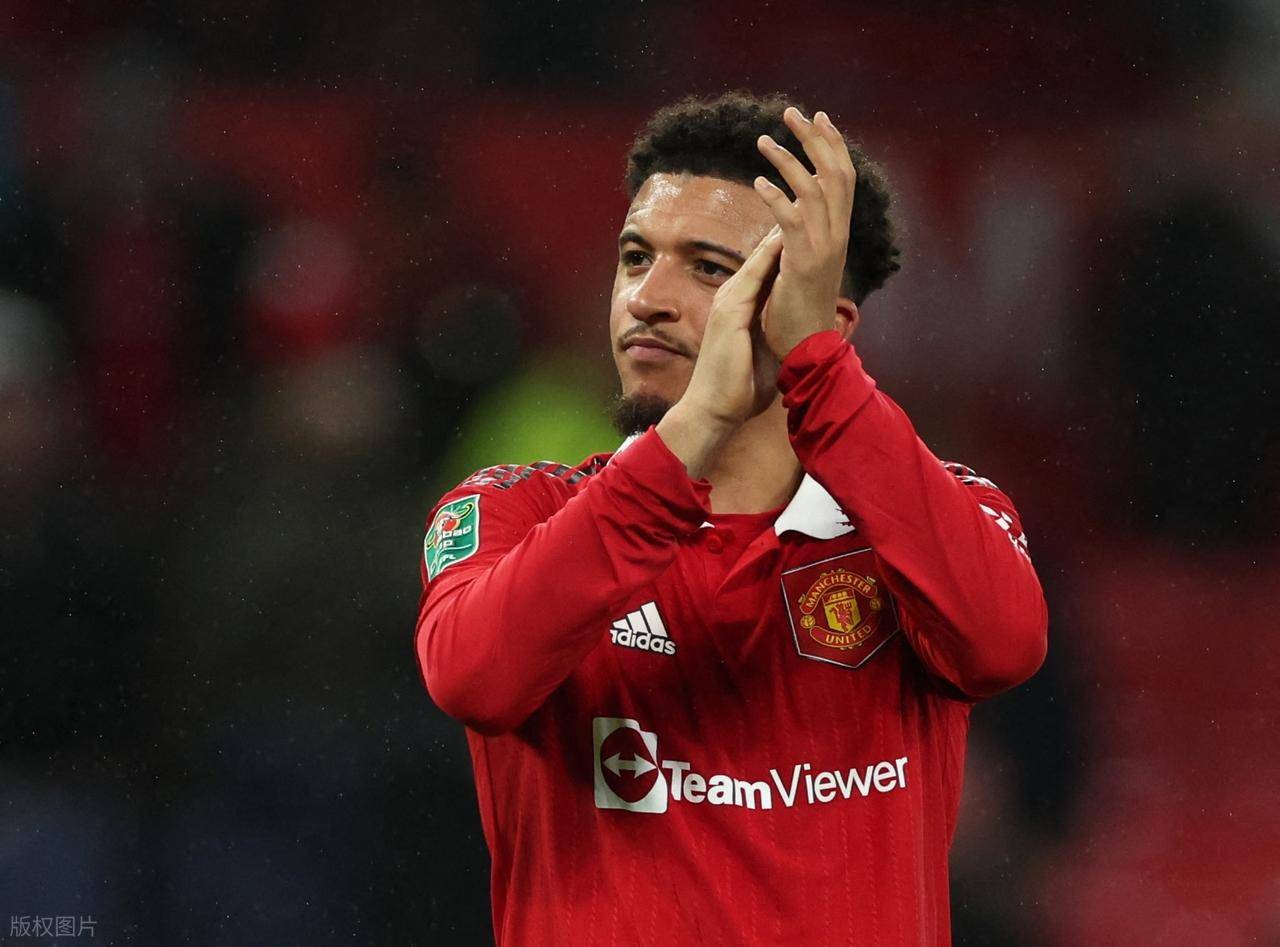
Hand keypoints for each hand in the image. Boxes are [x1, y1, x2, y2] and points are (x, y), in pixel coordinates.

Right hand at [681, 224, 784, 427]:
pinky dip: (769, 254)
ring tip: (798, 207)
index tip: (807, 231)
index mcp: (739, 310)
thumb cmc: (737, 390)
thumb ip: (772, 334)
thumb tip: (792, 332)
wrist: (713, 410)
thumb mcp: (762, 354)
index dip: (785, 251)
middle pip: (760, 258)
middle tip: (804, 204)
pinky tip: (785, 234)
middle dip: (782, 231)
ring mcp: (727, 303)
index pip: (764, 272)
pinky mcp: (730, 312)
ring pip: (757, 259)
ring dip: (777, 233)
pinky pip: (753, 274)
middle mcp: (730, 299)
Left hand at [753, 107, 856, 359]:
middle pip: (834, 174)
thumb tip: (793, 209)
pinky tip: (758, 181)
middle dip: (814, 139)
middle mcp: (837, 236)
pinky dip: (776, 197)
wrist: (805, 349)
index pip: (843, 178)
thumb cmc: (799, 309)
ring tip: (763, 141)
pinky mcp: (803, 264)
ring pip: (813, 190)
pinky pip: (792, 221)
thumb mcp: (805, 262)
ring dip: (788, 160)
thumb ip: (803, 234)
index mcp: (839, 233)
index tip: (818, 118)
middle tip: (792, 112)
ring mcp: (824, 249)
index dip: (833, 146)